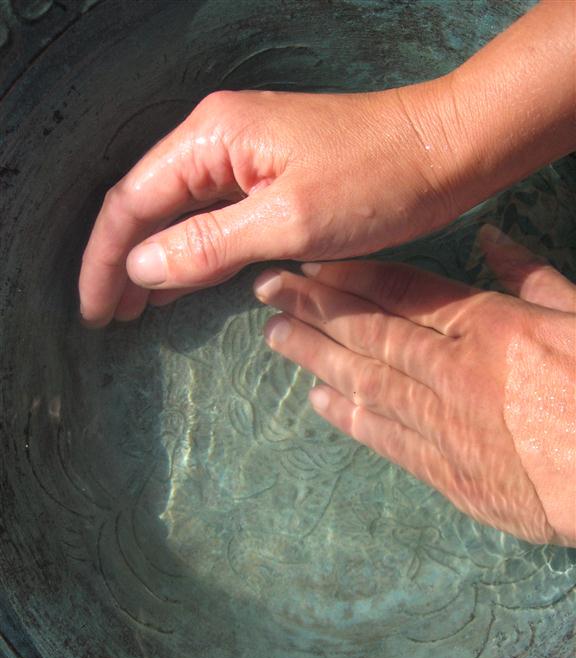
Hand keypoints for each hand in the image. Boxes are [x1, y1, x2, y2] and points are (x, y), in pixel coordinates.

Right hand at [78, 83, 465, 326]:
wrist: (444, 150)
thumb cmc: (375, 180)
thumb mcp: (289, 220)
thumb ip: (209, 243)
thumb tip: (141, 267)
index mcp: (212, 139)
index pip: (133, 202)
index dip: (106, 260)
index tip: (96, 312)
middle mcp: (218, 141)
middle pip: (149, 206)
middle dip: (124, 263)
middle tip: (110, 318)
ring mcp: (244, 159)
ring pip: (180, 215)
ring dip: (157, 263)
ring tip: (135, 313)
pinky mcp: (270, 179)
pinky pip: (216, 220)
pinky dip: (196, 256)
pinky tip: (183, 286)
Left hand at [253, 225, 575, 545]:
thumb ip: (534, 277)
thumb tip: (493, 239)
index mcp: (489, 326)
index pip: (401, 292)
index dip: (350, 276)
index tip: (312, 262)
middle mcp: (453, 371)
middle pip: (369, 333)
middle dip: (314, 308)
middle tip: (268, 290)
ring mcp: (445, 425)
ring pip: (366, 383)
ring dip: (316, 358)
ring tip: (276, 338)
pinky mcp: (450, 474)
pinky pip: (387, 439)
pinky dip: (350, 418)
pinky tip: (319, 401)